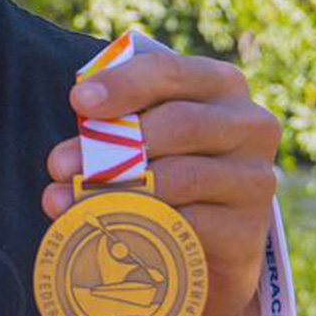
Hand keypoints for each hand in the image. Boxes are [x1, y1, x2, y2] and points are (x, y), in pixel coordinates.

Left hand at [42, 51, 280, 315]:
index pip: (169, 71)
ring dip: (116, 190)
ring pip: (181, 177)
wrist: (209, 243)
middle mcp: (250, 124)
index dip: (122, 84)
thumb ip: (112, 130)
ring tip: (66, 202)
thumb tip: (63, 164)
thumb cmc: (165, 169)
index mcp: (219, 85)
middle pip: (179, 124)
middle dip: (113, 144)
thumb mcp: (144, 136)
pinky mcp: (249, 230)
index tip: (78, 102)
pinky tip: (109, 230)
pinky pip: (190, 224)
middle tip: (58, 165)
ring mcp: (256, 178)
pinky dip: (142, 226)